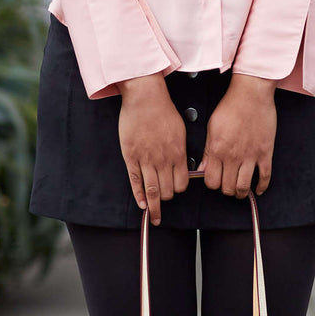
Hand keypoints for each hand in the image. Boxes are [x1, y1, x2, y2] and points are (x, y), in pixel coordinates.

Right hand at [117, 73, 188, 224]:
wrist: (144, 98)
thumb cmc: (163, 111)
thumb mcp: (180, 131)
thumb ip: (181, 150)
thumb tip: (183, 165)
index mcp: (177, 154)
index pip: (181, 183)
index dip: (179, 189)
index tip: (175, 190)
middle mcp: (163, 160)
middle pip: (167, 190)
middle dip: (166, 198)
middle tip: (163, 200)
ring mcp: (146, 160)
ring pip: (152, 190)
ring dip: (154, 206)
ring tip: (154, 217)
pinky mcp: (131, 157)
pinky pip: (135, 181)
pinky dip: (139, 196)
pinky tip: (142, 205)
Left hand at [199, 73, 275, 198]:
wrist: (251, 94)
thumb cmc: (231, 107)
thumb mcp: (212, 128)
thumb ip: (208, 151)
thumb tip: (203, 168)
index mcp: (218, 150)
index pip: (212, 181)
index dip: (212, 184)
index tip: (215, 180)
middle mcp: (233, 156)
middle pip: (227, 187)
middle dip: (226, 190)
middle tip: (227, 186)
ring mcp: (251, 156)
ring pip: (244, 186)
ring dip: (241, 192)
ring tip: (240, 191)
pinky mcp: (265, 153)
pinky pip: (265, 176)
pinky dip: (262, 187)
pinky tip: (258, 189)